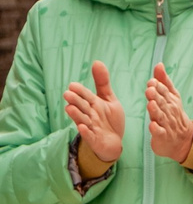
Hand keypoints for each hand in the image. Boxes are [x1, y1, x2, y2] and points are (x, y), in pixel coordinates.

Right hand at [63, 61, 122, 175]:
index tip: (73, 85)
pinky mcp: (94, 139)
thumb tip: (97, 62)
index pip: (85, 96)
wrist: (113, 141)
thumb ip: (102, 83)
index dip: (80, 91)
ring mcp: (90, 127)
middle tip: (68, 94)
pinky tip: (82, 127)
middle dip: (76, 101)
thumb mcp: (109, 99)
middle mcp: (89, 115)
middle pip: (81, 107)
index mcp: (92, 104)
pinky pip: (89, 136)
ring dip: (77, 115)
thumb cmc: (109, 119)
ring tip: (70, 108)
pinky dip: (86, 132)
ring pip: (82, 120)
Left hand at [141, 64, 192, 169]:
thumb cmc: (173, 114)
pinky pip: (159, 132)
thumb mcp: (171, 96)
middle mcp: (169, 111)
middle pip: (162, 103)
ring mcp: (166, 124)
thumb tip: (159, 64)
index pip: (164, 92)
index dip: (158, 87)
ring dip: (156, 110)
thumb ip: (163, 80)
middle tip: (150, 90)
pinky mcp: (162, 136)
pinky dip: (156, 129)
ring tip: (150, 104)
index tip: (152, 82)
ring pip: (160, 116)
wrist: (182, 139)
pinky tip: (152, 125)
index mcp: (170, 101)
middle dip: (156, 96)